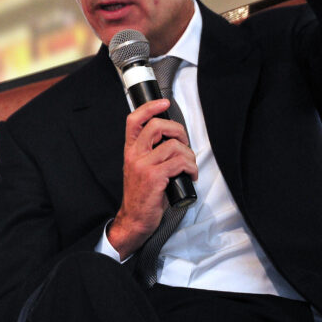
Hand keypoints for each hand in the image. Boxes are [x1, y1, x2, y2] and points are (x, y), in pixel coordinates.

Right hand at [108, 99, 197, 259]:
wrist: (134, 219)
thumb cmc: (142, 194)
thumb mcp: (140, 168)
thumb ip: (151, 152)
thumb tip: (173, 139)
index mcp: (130, 150)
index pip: (134, 120)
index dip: (150, 107)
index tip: (164, 102)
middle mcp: (134, 155)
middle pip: (156, 126)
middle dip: (178, 130)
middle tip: (184, 142)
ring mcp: (143, 166)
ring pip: (173, 146)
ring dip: (189, 155)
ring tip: (190, 166)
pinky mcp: (154, 177)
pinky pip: (179, 163)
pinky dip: (191, 167)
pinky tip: (191, 175)